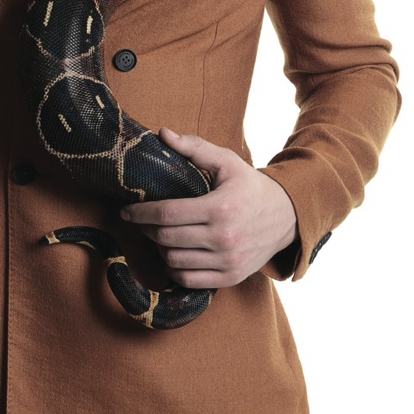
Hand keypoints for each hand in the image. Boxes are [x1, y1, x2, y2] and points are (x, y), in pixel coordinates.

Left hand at [121, 128, 297, 287]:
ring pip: (173, 261)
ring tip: (159, 234)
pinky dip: (174, 268)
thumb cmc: (251, 187)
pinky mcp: (230, 278)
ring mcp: (228, 261)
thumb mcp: (227, 162)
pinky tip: (174, 254)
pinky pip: (188, 279)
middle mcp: (224, 238)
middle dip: (146, 229)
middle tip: (140, 220)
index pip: (167, 214)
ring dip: (159, 248)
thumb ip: (194, 147)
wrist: (287, 217)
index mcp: (220, 208)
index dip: (140, 213)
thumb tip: (162, 133)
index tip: (126, 211)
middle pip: (166, 238)